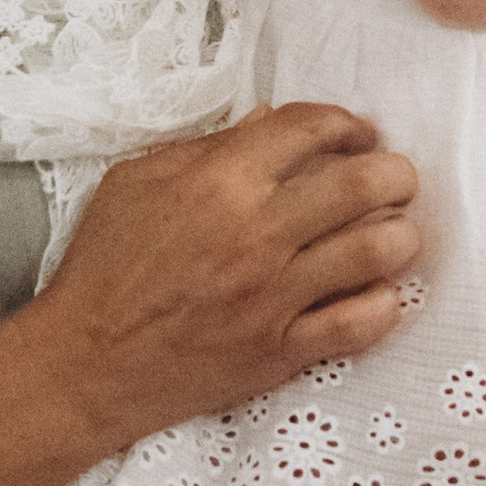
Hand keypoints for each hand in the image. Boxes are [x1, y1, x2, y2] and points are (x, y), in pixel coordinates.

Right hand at [35, 102, 419, 452]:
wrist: (86, 362)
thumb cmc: (103, 268)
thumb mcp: (135, 183)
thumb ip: (205, 148)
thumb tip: (268, 125)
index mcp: (219, 181)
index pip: (312, 128)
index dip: (348, 123)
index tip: (358, 134)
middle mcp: (257, 233)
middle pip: (365, 184)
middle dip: (395, 173)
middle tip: (394, 179)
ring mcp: (275, 295)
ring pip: (379, 251)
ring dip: (400, 235)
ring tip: (393, 234)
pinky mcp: (282, 350)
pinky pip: (363, 324)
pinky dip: (383, 304)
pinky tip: (377, 293)